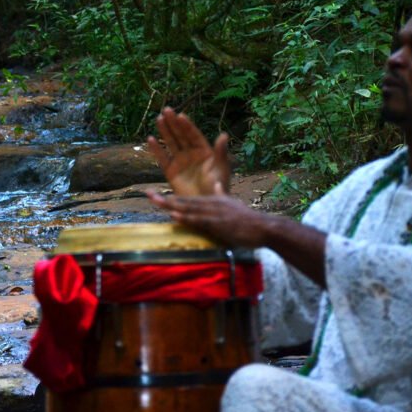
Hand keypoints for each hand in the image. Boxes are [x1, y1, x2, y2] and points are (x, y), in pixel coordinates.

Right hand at [146, 107, 230, 195]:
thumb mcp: (221, 169)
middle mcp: (191, 154)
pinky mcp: (171, 172)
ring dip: (165, 131)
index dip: (187, 125)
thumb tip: (224, 134)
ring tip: (159, 119)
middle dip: (174, 123)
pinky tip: (150, 139)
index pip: (193, 135)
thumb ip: (221, 152)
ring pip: (171, 143)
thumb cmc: (218, 187)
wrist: (207, 205)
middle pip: (180, 135)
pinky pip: (162, 158)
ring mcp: (180, 162)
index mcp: (204, 151)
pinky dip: (156, 149)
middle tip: (166, 110)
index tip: (180, 115)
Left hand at [147, 186, 268, 248]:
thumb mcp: (232, 203)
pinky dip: (186, 217)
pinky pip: (199, 220)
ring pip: (188, 208)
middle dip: (164, 199)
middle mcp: (210, 203)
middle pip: (183, 201)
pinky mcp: (219, 223)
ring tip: (155, 201)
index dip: (169, 196)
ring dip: (171, 205)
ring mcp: (213, 212)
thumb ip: (222, 193)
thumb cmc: (247, 218)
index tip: (154, 194)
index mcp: (211, 200)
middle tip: (147, 194)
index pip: (186, 199)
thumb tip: (217, 184)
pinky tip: (175, 215)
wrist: (263, 227)